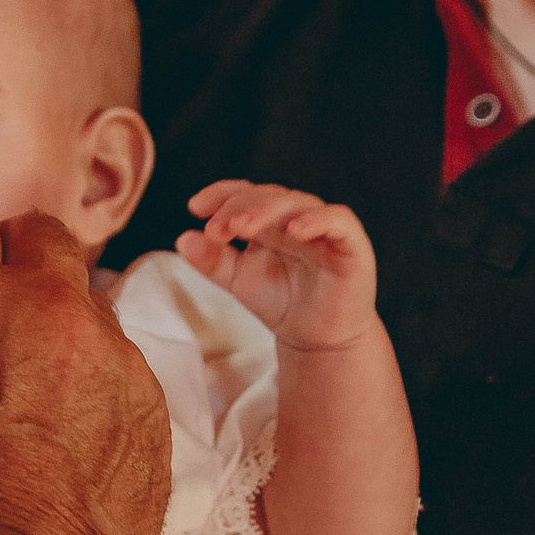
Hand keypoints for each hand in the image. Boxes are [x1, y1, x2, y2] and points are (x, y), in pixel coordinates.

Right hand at [0, 186, 172, 534]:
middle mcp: (35, 308)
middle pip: (35, 232)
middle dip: (8, 266)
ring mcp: (105, 356)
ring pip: (84, 301)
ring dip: (53, 331)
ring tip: (24, 405)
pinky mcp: (151, 408)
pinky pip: (119, 367)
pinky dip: (92, 391)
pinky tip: (61, 450)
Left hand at [179, 181, 379, 351]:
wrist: (317, 341)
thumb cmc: (281, 303)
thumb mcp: (238, 282)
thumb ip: (212, 261)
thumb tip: (183, 238)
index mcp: (269, 220)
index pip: (245, 193)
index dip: (221, 194)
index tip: (195, 208)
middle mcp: (296, 218)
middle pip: (268, 196)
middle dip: (238, 208)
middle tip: (216, 230)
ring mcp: (325, 229)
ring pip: (298, 203)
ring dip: (267, 210)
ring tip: (241, 227)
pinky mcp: (351, 245)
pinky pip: (339, 221)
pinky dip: (318, 220)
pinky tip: (294, 230)